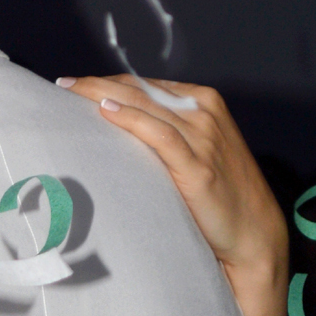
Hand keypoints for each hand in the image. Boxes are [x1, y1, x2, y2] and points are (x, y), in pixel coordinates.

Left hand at [57, 76, 287, 315]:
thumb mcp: (194, 151)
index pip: (146, 85)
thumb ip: (165, 133)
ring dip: (105, 95)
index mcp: (203, 102)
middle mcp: (204, 112)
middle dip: (99, 85)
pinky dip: (131, 119)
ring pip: (145, 105)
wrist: (252, 232)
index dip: (109, 82)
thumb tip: (118, 128)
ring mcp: (203, 137)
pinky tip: (106, 112)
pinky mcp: (197, 167)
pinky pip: (159, 134)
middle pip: (141, 90)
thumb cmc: (218, 194)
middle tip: (64, 85)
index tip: (76, 85)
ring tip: (72, 95)